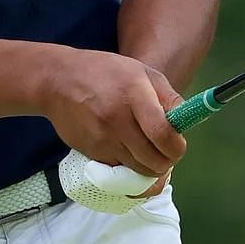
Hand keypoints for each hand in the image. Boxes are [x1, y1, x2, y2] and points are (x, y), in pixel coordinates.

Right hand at [37, 48, 185, 179]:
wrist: (57, 81)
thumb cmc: (105, 72)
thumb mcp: (141, 72)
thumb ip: (167, 97)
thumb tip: (187, 121)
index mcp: (134, 94)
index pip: (162, 133)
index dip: (176, 147)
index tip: (178, 145)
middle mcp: (117, 120)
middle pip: (153, 160)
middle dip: (166, 161)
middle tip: (165, 151)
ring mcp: (102, 139)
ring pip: (137, 171)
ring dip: (149, 168)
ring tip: (149, 152)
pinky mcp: (90, 153)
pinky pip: (119, 171)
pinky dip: (128, 167)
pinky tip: (127, 151)